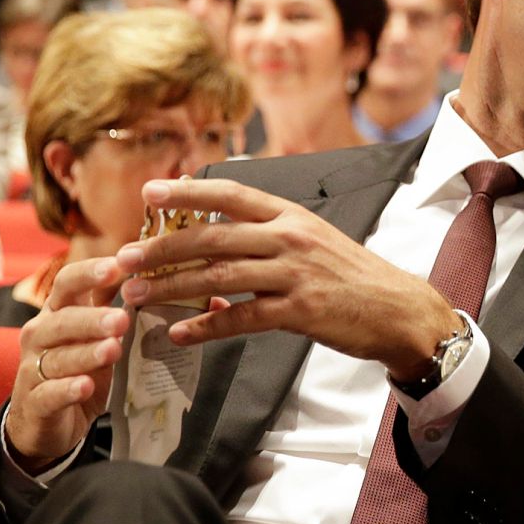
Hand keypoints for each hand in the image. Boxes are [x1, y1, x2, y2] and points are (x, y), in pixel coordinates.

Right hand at [4, 258, 132, 469]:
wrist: (46, 422)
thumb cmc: (79, 371)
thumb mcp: (99, 340)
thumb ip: (116, 317)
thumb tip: (153, 284)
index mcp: (58, 313)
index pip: (67, 284)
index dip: (89, 273)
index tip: (117, 266)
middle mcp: (39, 336)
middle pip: (62, 321)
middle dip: (92, 319)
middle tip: (121, 319)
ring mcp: (32, 369)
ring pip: (57, 358)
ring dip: (86, 354)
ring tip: (112, 350)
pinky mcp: (34, 404)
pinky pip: (49, 394)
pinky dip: (67, 390)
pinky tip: (84, 387)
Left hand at [116, 178, 458, 381]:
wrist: (397, 308)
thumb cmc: (353, 275)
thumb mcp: (315, 239)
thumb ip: (269, 235)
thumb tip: (218, 238)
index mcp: (292, 215)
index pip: (231, 194)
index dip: (188, 190)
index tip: (149, 191)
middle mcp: (291, 238)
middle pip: (214, 237)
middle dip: (163, 248)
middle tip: (125, 258)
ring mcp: (296, 273)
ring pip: (220, 277)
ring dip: (172, 287)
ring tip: (137, 297)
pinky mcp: (300, 310)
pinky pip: (242, 318)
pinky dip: (206, 326)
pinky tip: (180, 332)